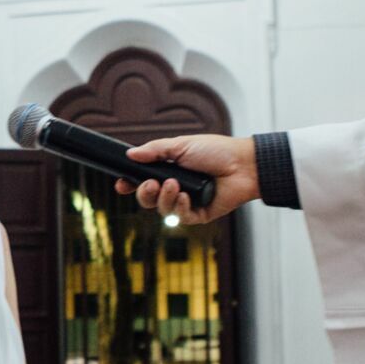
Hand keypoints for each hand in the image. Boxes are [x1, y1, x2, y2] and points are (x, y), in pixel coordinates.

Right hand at [116, 134, 259, 223]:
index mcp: (168, 171)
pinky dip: (179, 207)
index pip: (142, 181)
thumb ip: (155, 150)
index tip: (122, 183)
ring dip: (164, 198)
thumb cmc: (216, 151)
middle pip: (147, 199)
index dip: (130, 184)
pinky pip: (180, 217)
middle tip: (151, 184)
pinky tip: (185, 197)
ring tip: (174, 185)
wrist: (242, 165)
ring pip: (162, 209)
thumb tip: (130, 154)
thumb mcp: (181, 145)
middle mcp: (174, 188)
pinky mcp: (198, 214)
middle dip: (144, 194)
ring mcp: (185, 202)